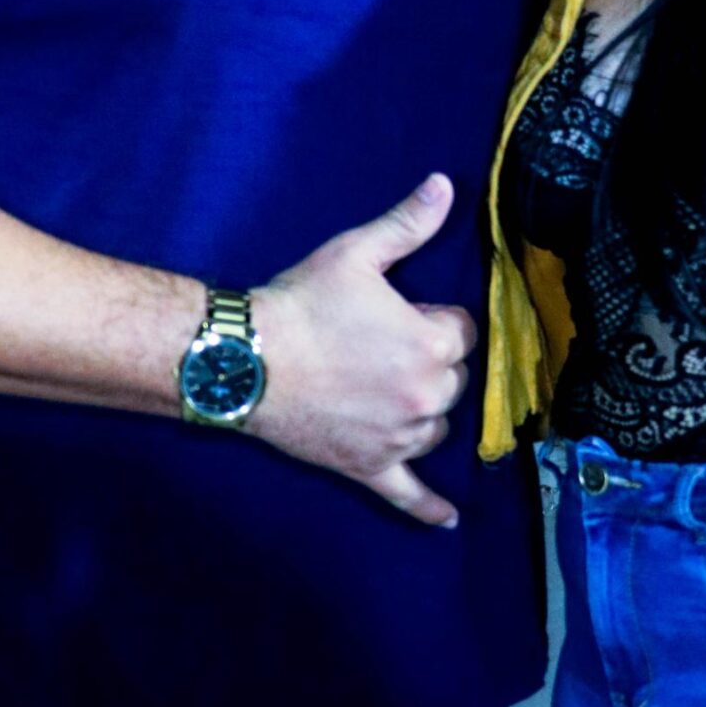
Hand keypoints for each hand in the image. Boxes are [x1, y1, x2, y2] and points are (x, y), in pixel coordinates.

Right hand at [245, 174, 475, 527]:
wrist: (244, 359)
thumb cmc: (301, 303)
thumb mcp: (356, 254)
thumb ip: (408, 223)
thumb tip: (445, 185)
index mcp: (434, 345)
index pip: (461, 331)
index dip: (428, 317)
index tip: (391, 313)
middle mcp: (427, 397)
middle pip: (451, 380)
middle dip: (423, 362)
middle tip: (372, 346)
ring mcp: (399, 438)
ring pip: (435, 428)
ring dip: (419, 411)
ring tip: (378, 390)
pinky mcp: (369, 467)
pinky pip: (408, 494)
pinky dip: (429, 509)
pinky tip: (448, 521)